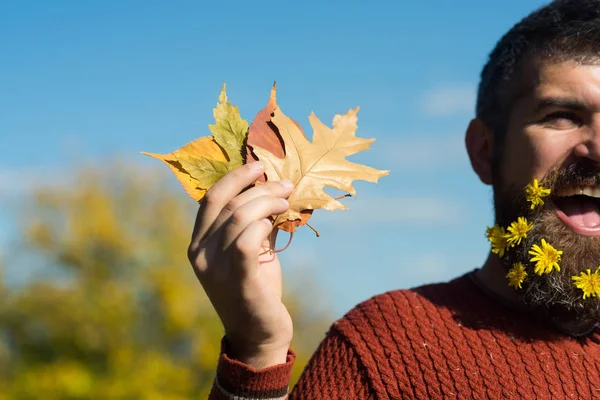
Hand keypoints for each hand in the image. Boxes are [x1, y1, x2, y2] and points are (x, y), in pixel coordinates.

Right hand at [187, 161, 293, 367]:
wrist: (258, 334)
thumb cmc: (256, 288)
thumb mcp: (250, 251)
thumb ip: (252, 223)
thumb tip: (269, 189)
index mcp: (198, 244)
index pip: (210, 199)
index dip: (235, 178)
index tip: (259, 165)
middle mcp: (200, 255)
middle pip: (229, 205)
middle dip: (261, 188)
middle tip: (286, 185)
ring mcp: (216, 269)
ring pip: (240, 218)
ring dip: (268, 202)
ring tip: (286, 199)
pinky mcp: (237, 280)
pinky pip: (247, 241)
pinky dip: (264, 223)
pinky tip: (277, 221)